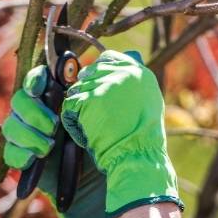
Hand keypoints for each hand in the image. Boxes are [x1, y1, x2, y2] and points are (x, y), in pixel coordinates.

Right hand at [2, 65, 110, 217]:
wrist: (106, 181)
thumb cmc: (109, 143)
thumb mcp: (117, 111)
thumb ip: (120, 82)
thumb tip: (133, 54)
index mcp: (58, 99)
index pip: (36, 80)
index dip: (35, 80)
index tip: (42, 86)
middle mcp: (41, 115)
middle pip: (19, 102)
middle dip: (33, 112)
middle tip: (53, 125)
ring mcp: (31, 138)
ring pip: (11, 127)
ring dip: (29, 134)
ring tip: (48, 146)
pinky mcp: (26, 161)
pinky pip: (10, 154)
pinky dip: (21, 154)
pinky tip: (37, 158)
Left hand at [60, 50, 182, 217]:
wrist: (137, 158)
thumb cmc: (142, 140)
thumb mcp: (148, 103)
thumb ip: (134, 83)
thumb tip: (125, 62)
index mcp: (139, 73)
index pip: (108, 58)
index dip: (97, 73)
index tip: (96, 91)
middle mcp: (123, 73)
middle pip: (89, 73)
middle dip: (86, 93)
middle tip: (92, 115)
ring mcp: (104, 85)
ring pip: (77, 89)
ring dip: (79, 109)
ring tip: (92, 127)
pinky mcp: (88, 99)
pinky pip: (69, 105)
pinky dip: (73, 122)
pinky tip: (85, 134)